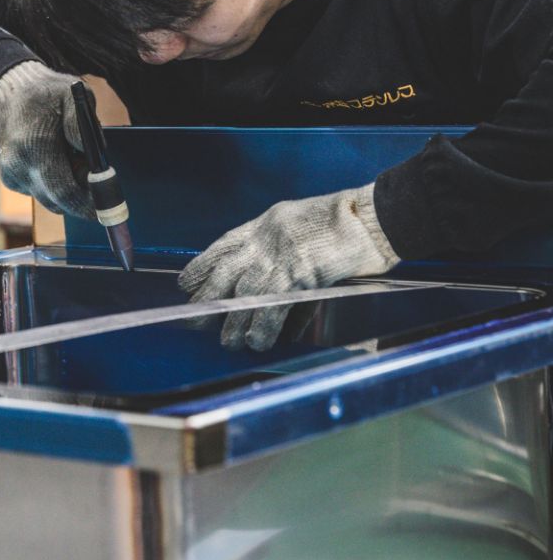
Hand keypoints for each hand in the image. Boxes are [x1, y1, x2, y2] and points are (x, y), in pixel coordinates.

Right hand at [0, 61, 91, 216]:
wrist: (8, 88)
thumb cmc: (46, 92)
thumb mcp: (73, 97)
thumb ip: (83, 127)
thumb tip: (93, 160)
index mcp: (34, 143)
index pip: (63, 190)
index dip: (85, 204)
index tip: (102, 209)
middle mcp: (15, 163)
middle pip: (55, 200)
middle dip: (77, 197)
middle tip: (92, 181)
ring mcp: (7, 172)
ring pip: (44, 196)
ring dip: (61, 186)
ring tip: (69, 158)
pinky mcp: (5, 176)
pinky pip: (33, 189)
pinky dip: (46, 181)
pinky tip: (49, 157)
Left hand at [178, 183, 399, 349]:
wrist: (371, 218)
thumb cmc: (342, 219)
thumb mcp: (296, 219)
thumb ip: (274, 240)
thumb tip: (260, 265)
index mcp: (263, 225)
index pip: (221, 247)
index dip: (201, 267)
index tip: (187, 284)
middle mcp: (264, 241)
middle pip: (223, 273)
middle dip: (207, 299)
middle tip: (195, 320)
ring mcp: (279, 258)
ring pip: (243, 296)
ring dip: (233, 323)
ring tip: (228, 341)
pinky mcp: (298, 276)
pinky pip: (271, 309)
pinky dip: (261, 328)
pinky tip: (257, 342)